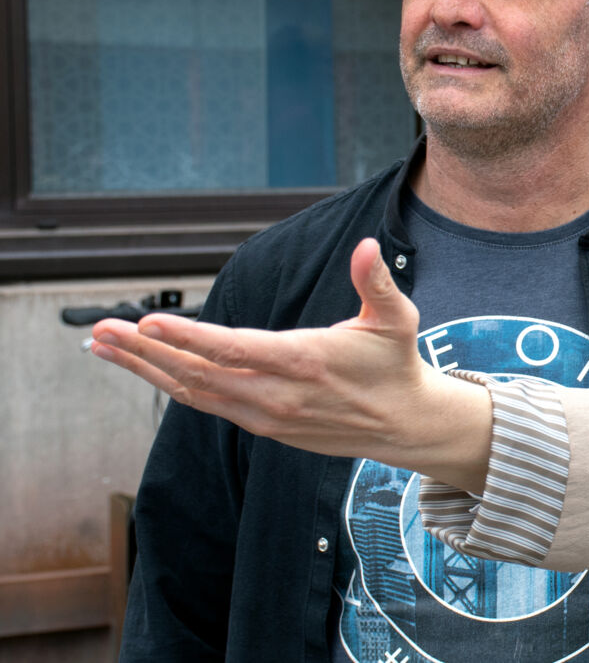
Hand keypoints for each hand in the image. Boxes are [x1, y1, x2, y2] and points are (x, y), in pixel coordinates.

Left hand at [90, 237, 491, 490]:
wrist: (402, 423)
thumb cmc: (396, 363)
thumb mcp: (396, 318)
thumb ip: (376, 282)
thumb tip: (368, 246)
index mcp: (305, 361)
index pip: (234, 349)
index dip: (188, 337)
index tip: (148, 322)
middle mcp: (278, 394)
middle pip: (198, 373)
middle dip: (145, 352)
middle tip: (100, 331)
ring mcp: (266, 415)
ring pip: (193, 392)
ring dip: (146, 369)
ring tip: (103, 345)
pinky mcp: (262, 427)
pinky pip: (206, 404)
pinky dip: (170, 385)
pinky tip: (146, 368)